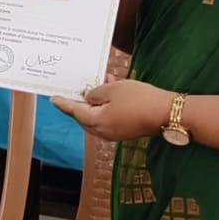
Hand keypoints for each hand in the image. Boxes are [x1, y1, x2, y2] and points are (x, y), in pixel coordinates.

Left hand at [51, 79, 172, 142]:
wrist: (165, 113)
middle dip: (79, 104)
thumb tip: (88, 98)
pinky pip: (107, 119)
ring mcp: (113, 134)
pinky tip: (111, 92)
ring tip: (98, 85)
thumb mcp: (114, 90)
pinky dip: (105, 107)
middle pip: (83, 117)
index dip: (63, 103)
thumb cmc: (139, 99)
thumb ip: (96, 93)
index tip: (53, 98)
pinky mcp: (124, 132)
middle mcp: (102, 132)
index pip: (74, 111)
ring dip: (94, 103)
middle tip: (74, 90)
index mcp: (97, 121)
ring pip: (96, 118)